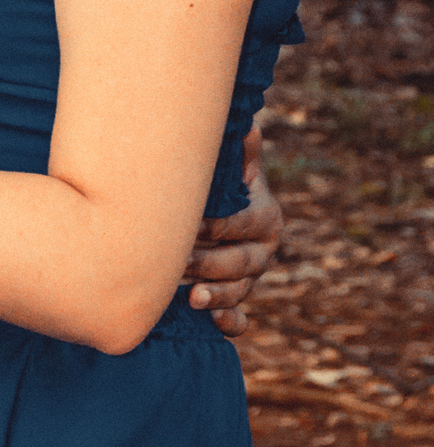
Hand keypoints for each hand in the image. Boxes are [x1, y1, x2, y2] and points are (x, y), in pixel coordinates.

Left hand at [182, 126, 281, 335]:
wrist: (229, 213)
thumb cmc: (225, 185)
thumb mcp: (236, 167)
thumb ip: (242, 150)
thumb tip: (247, 124)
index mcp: (265, 217)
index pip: (241, 224)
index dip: (218, 227)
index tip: (193, 226)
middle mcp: (262, 251)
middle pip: (240, 262)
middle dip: (210, 264)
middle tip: (180, 263)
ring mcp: (251, 279)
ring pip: (239, 292)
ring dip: (217, 297)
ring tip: (192, 299)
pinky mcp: (238, 300)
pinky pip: (240, 319)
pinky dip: (230, 323)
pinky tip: (214, 323)